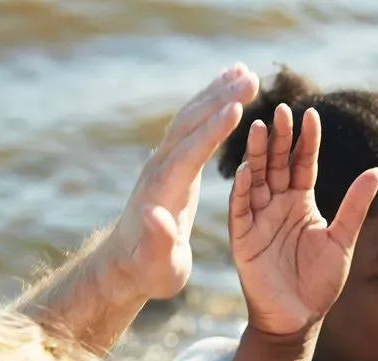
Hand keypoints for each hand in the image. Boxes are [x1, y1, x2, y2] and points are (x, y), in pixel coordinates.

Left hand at [97, 66, 259, 300]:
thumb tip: (153, 214)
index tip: (237, 108)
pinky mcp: (173, 162)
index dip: (212, 130)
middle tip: (251, 77)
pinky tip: (228, 93)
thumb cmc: (149, 270)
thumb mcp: (156, 264)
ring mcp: (165, 161)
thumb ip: (156, 240)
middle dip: (220, 99)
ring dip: (217, 93)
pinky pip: (193, 125)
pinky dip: (212, 105)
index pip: (190, 152)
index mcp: (164, 190)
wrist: (126, 264)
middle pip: (191, 124)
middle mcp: (161, 167)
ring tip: (245, 72)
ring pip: (191, 118)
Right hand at [229, 105, 377, 338]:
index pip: (303, 163)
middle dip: (279, 138)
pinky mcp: (243, 238)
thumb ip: (356, 205)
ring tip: (259, 126)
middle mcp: (277, 204)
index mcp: (301, 202)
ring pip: (256, 179)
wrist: (299, 318)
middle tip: (281, 109)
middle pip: (277, 164)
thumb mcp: (342, 239)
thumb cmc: (320, 282)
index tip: (311, 114)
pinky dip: (243, 190)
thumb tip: (376, 170)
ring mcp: (258, 218)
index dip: (306, 141)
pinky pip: (241, 209)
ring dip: (256, 155)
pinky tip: (247, 170)